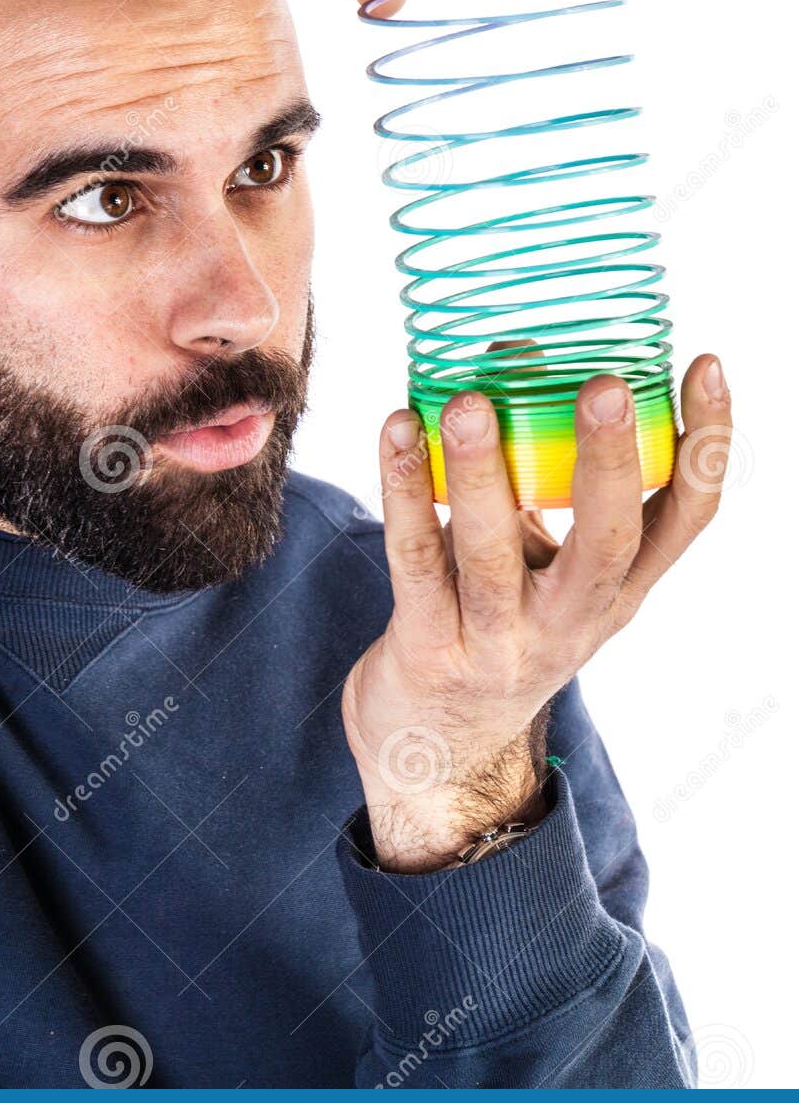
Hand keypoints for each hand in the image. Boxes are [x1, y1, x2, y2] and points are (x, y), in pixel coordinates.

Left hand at [341, 355, 730, 871]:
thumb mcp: (540, 564)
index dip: (705, 444)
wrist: (437, 748)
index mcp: (616, 591)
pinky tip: (397, 430)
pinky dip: (404, 491)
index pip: (685, 518)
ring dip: (479, 472)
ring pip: (495, 553)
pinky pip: (415, 560)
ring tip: (466, 402)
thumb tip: (514, 354)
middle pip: (608, 540)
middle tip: (604, 384)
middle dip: (609, 460)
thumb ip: (537, 474)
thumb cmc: (494, 624)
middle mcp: (572, 619)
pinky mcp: (428, 647)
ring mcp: (499, 641)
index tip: (705, 365)